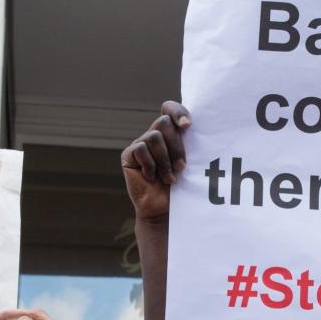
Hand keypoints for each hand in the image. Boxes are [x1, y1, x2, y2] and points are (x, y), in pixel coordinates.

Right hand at [121, 101, 191, 223]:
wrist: (163, 210)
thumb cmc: (180, 188)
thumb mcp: (189, 163)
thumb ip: (189, 144)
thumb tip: (191, 127)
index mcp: (171, 133)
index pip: (170, 109)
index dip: (178, 111)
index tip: (187, 125)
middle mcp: (154, 135)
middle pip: (164, 122)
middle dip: (176, 145)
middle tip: (182, 167)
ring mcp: (140, 144)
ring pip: (154, 137)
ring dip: (165, 159)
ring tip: (169, 178)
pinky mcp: (129, 155)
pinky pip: (141, 149)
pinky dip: (150, 165)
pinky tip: (152, 178)